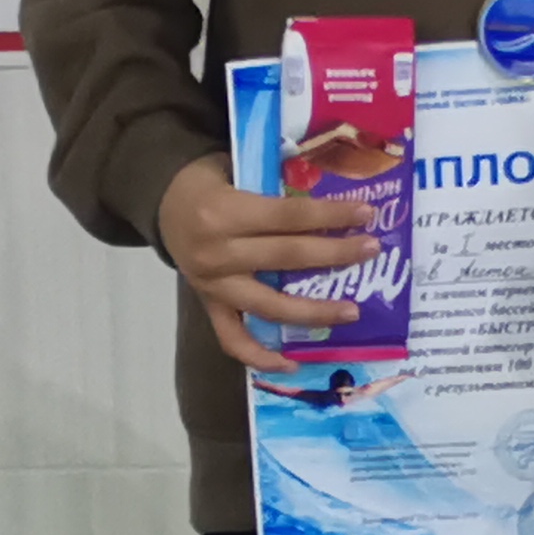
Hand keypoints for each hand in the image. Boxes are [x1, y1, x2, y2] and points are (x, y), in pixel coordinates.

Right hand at [159, 151, 381, 377]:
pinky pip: (233, 339)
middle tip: (371, 251)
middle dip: (335, 254)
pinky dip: (260, 357)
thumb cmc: (208, 182)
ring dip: (314, 311)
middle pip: (287, 257)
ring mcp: (213, 285)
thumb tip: (330, 200)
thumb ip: (274, 188)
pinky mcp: (208, 306)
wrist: (162, 204)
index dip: (329, 214)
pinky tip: (291, 364)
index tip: (366, 212)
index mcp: (226, 213)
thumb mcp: (235, 170)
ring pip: (270, 305)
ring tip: (350, 311)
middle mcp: (219, 253)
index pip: (289, 216)